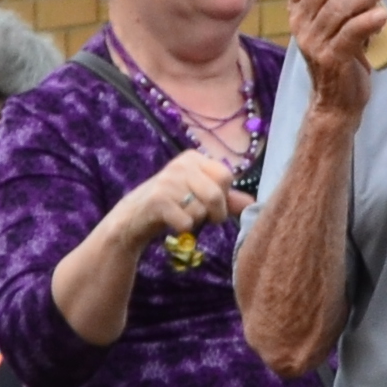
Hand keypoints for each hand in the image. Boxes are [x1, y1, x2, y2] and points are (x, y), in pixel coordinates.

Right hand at [107, 148, 240, 253]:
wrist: (133, 217)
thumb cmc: (172, 205)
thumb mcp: (200, 197)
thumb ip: (227, 199)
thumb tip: (253, 204)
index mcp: (193, 158)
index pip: (226, 175)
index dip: (224, 195)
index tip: (211, 202)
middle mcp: (180, 164)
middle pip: (217, 194)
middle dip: (215, 213)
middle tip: (203, 217)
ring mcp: (167, 180)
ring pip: (202, 210)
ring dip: (196, 220)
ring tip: (181, 215)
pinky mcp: (157, 199)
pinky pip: (187, 221)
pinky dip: (184, 228)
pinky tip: (171, 222)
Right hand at [285, 0, 386, 112]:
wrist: (337, 101)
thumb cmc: (342, 54)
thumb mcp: (338, 22)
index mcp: (298, 9)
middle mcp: (300, 23)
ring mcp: (314, 42)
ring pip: (337, 8)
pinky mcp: (331, 59)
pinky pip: (349, 34)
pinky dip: (367, 21)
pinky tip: (383, 14)